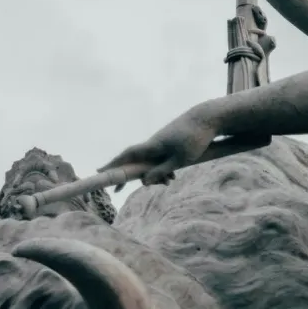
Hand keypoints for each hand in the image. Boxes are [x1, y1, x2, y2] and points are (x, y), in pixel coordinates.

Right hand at [99, 104, 219, 186]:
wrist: (208, 118)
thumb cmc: (195, 138)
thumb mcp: (179, 159)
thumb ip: (161, 171)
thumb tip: (144, 182)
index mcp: (153, 146)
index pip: (127, 155)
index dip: (113, 163)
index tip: (99, 171)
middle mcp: (154, 143)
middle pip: (137, 162)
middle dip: (130, 176)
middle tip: (118, 190)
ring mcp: (162, 141)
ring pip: (151, 161)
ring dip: (156, 174)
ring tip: (169, 183)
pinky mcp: (171, 141)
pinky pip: (161, 158)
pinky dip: (164, 168)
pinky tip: (173, 176)